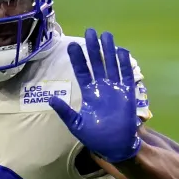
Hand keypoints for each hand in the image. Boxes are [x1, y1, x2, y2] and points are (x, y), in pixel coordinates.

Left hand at [50, 29, 140, 162]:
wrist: (115, 147)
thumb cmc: (96, 137)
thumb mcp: (76, 125)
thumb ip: (65, 111)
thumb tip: (51, 99)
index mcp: (89, 93)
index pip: (82, 71)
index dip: (78, 59)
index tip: (72, 45)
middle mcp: (101, 88)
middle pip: (97, 63)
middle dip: (93, 48)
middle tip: (90, 31)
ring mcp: (115, 89)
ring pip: (111, 65)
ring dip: (109, 51)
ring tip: (106, 35)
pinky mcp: (127, 94)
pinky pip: (126, 76)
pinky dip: (125, 64)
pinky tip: (122, 51)